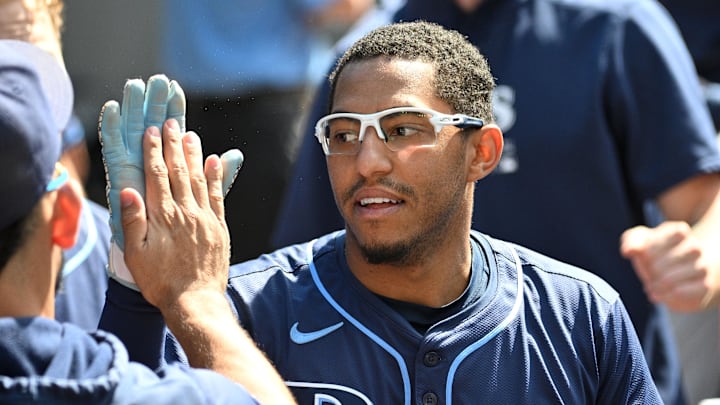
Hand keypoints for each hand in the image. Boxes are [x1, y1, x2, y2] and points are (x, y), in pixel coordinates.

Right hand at [100, 75, 242, 289]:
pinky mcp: (220, 227)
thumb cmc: (161, 281)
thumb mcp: (137, 255)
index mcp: (163, 216)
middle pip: (179, 171)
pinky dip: (217, 176)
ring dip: (195, 155)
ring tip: (190, 135)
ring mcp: (206, 218)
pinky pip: (218, 196)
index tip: (152, 132)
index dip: (154, 151)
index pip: (157, 176)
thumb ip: (132, 221)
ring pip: (200, 179)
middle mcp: (186, 212)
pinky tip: (215, 161)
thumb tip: (127, 191)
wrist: (195, 301)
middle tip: (171, 123)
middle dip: (174, 145)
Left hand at [620, 221, 719, 310]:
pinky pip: (680, 292)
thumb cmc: (656, 255)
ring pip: (670, 279)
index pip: (657, 243)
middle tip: (649, 274)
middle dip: (650, 270)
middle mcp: (694, 247)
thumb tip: (628, 251)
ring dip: (656, 285)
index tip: (645, 257)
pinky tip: (658, 294)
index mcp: (680, 231)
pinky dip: (664, 295)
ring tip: (651, 286)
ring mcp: (702, 266)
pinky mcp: (704, 285)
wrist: (678, 275)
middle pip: (662, 262)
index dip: (647, 253)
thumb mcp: (641, 242)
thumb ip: (631, 242)